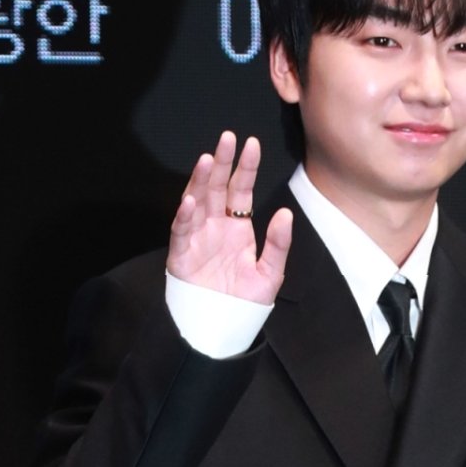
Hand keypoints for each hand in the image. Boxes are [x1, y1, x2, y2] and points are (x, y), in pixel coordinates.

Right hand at [167, 131, 291, 304]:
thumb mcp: (270, 274)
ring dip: (201, 181)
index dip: (245, 167)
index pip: (240, 189)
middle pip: (216, 188)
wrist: (223, 328)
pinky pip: (181, 232)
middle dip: (222, 163)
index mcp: (237, 227)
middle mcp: (215, 226)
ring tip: (208, 160)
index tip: (252, 144)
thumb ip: (278, 245)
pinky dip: (184, 216)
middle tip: (227, 138)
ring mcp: (197, 238)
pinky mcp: (181, 255)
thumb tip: (285, 214)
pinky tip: (190, 200)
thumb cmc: (245, 302)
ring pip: (196, 202)